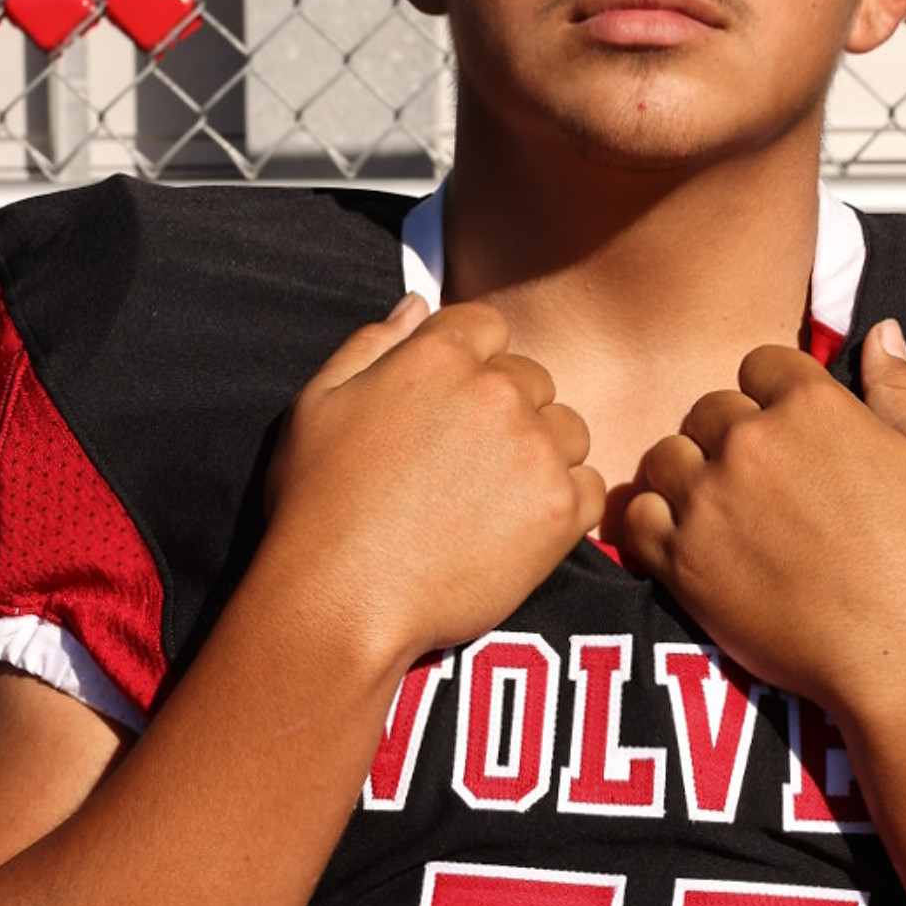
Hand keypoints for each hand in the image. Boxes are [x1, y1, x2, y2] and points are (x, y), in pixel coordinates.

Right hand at [265, 295, 603, 673]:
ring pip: (566, 430)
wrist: (340, 600)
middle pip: (531, 379)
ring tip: (489, 501)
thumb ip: (373, 343)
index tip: (450, 410)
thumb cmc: (318, 506)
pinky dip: (560, 506)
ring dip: (540, 455)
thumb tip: (417, 304)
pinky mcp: (559, 509)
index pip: (488, 326)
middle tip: (462, 469)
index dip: (471, 365)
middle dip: (505, 413)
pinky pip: (586, 487)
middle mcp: (496, 391)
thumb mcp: (318, 404)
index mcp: (439, 355)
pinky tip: (514, 531)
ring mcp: (534, 449)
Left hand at [621, 320, 905, 719]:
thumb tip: (882, 331)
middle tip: (763, 483)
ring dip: (690, 476)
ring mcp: (709, 499)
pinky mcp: (682, 559)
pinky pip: (638, 518)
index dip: (775, 395)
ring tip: (723, 511)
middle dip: (731, 436)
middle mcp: (750, 441)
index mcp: (810, 403)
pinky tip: (688, 542)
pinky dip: (655, 525)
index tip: (793, 434)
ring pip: (668, 458)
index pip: (760, 363)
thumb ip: (901, 386)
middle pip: (709, 409)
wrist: (899, 650)